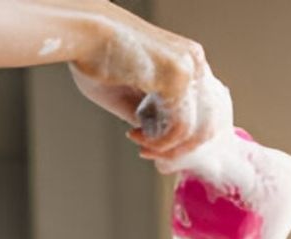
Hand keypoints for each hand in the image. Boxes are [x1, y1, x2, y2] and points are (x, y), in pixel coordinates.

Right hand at [68, 5, 229, 166]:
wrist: (84, 34)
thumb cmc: (98, 58)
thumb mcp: (131, 96)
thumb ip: (152, 116)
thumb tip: (160, 140)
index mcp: (187, 62)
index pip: (202, 113)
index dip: (178, 139)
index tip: (147, 144)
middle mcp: (194, 62)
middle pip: (206, 125)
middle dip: (175, 149)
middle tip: (146, 151)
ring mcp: (189, 68)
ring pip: (194, 131)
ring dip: (164, 147)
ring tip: (138, 142)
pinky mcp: (178, 78)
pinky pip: (180, 128)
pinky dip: (159, 142)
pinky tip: (136, 134)